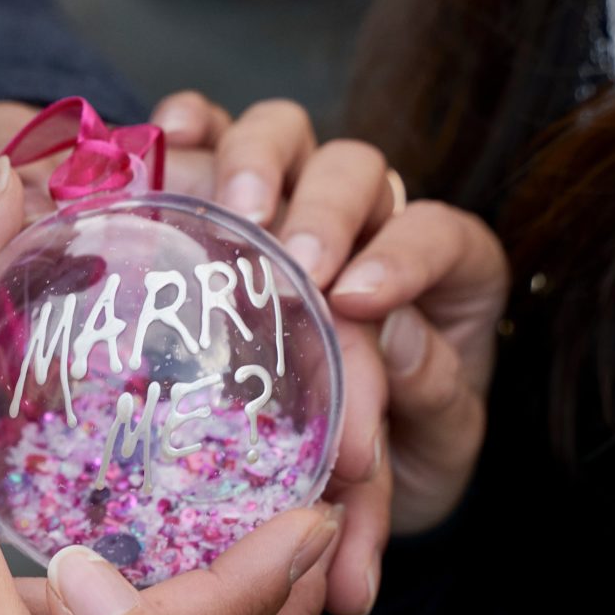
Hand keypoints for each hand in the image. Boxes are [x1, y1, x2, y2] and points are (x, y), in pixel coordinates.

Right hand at [145, 92, 507, 607]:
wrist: (329, 489)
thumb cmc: (396, 455)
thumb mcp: (437, 445)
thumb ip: (432, 393)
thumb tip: (396, 340)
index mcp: (444, 271)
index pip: (436, 234)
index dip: (403, 256)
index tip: (359, 300)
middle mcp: (368, 218)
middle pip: (354, 172)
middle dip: (324, 214)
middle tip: (295, 270)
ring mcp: (291, 199)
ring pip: (283, 136)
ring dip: (257, 162)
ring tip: (234, 212)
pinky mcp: (219, 198)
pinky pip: (208, 136)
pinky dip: (190, 125)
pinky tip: (169, 136)